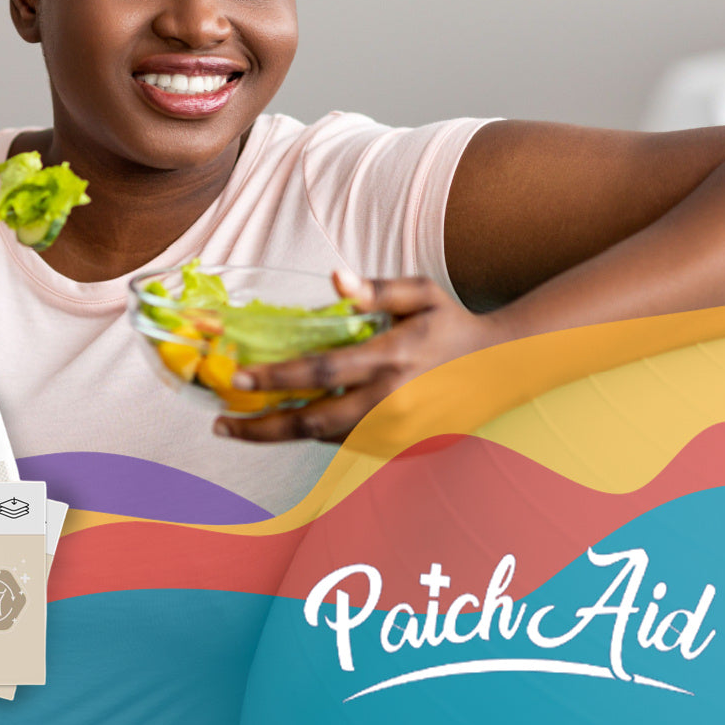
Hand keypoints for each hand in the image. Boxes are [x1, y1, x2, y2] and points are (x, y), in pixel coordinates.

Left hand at [214, 270, 506, 443]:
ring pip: (325, 438)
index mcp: (392, 358)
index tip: (238, 375)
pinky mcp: (400, 447)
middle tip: (222, 423)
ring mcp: (396, 431)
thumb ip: (377, 289)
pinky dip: (315, 435)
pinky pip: (346, 444)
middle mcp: (391, 402)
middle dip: (262, 426)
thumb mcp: (421, 292)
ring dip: (282, 433)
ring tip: (243, 423)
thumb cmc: (452, 324)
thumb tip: (335, 276)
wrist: (502, 370)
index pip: (320, 371)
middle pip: (312, 421)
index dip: (276, 376)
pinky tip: (290, 421)